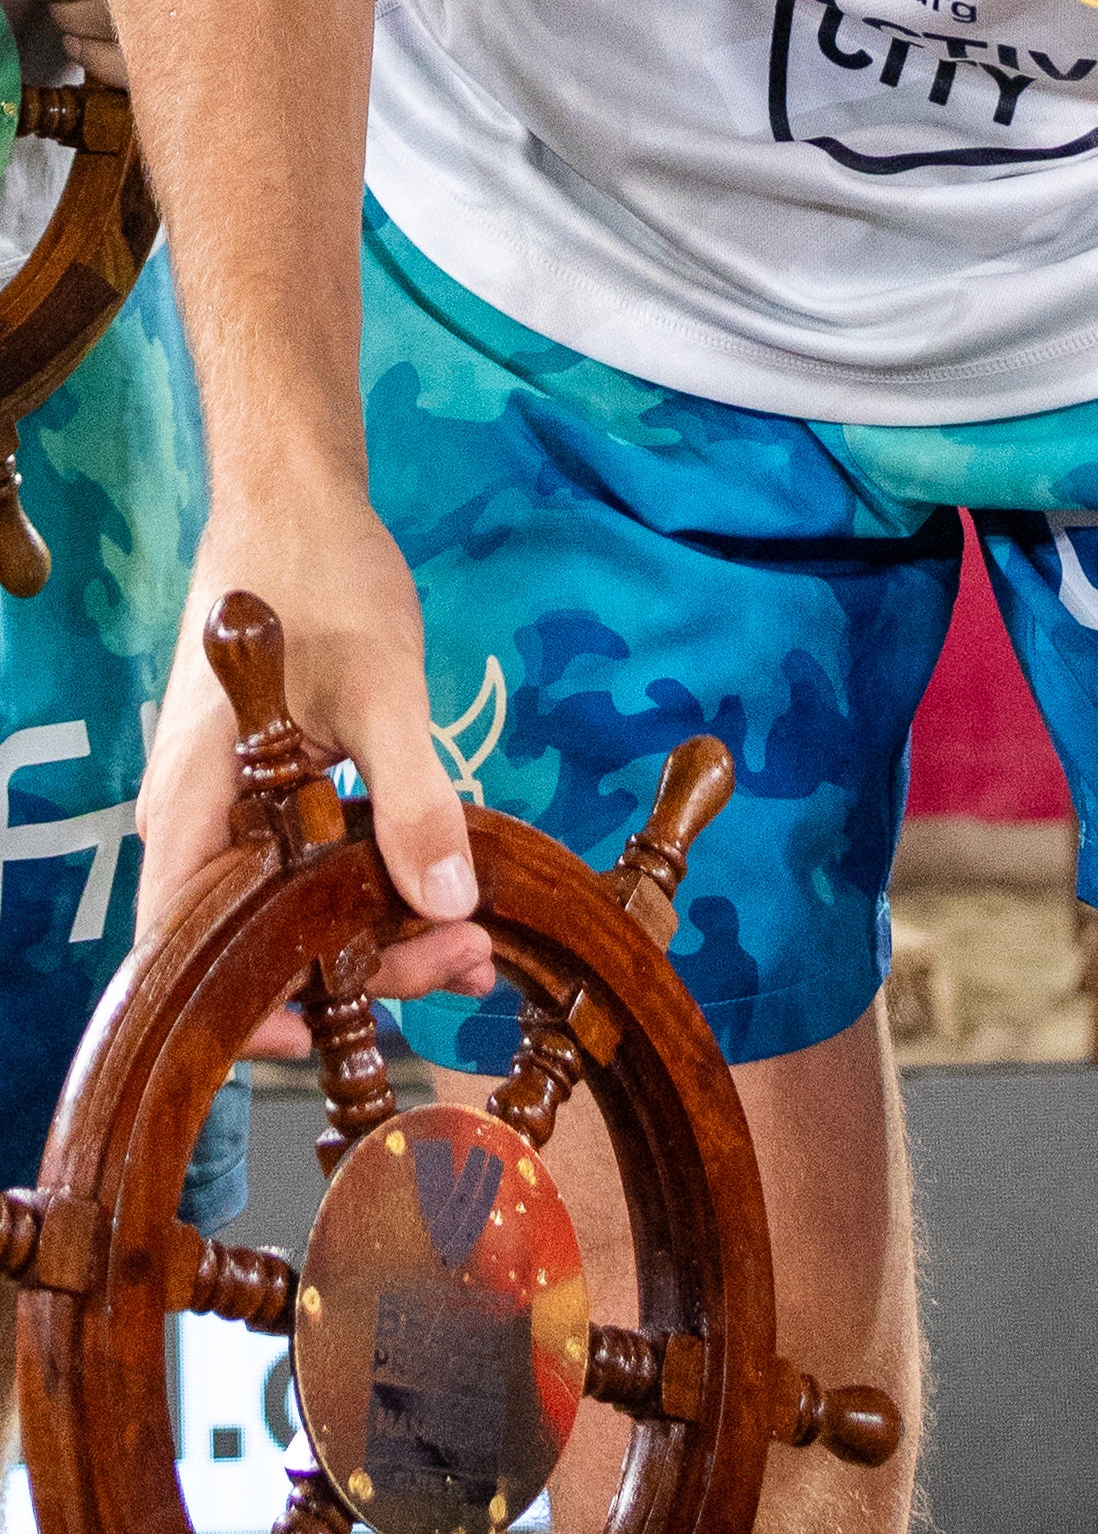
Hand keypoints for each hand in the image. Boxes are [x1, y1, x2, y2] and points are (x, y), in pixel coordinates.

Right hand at [140, 500, 495, 1050]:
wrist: (299, 501)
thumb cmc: (319, 579)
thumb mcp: (381, 691)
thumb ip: (412, 797)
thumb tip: (448, 904)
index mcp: (193, 809)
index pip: (187, 952)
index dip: (249, 1010)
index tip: (331, 1032)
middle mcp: (200, 821)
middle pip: (257, 939)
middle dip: (356, 965)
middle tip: (460, 963)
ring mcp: (234, 803)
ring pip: (293, 902)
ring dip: (376, 927)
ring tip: (473, 940)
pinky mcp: (273, 783)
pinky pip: (313, 859)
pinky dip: (373, 878)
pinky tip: (444, 887)